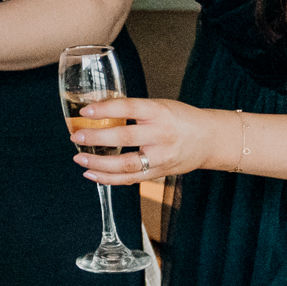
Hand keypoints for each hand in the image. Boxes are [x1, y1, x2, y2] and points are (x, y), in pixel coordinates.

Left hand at [71, 96, 218, 184]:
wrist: (210, 139)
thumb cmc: (180, 119)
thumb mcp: (159, 106)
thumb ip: (132, 109)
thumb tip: (96, 107)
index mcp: (159, 112)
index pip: (129, 108)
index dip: (105, 109)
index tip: (85, 111)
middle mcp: (161, 135)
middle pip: (125, 138)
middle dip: (96, 138)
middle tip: (76, 136)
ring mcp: (161, 157)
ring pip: (126, 165)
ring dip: (99, 163)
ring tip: (79, 158)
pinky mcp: (160, 173)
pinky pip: (131, 179)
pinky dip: (109, 179)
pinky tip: (92, 174)